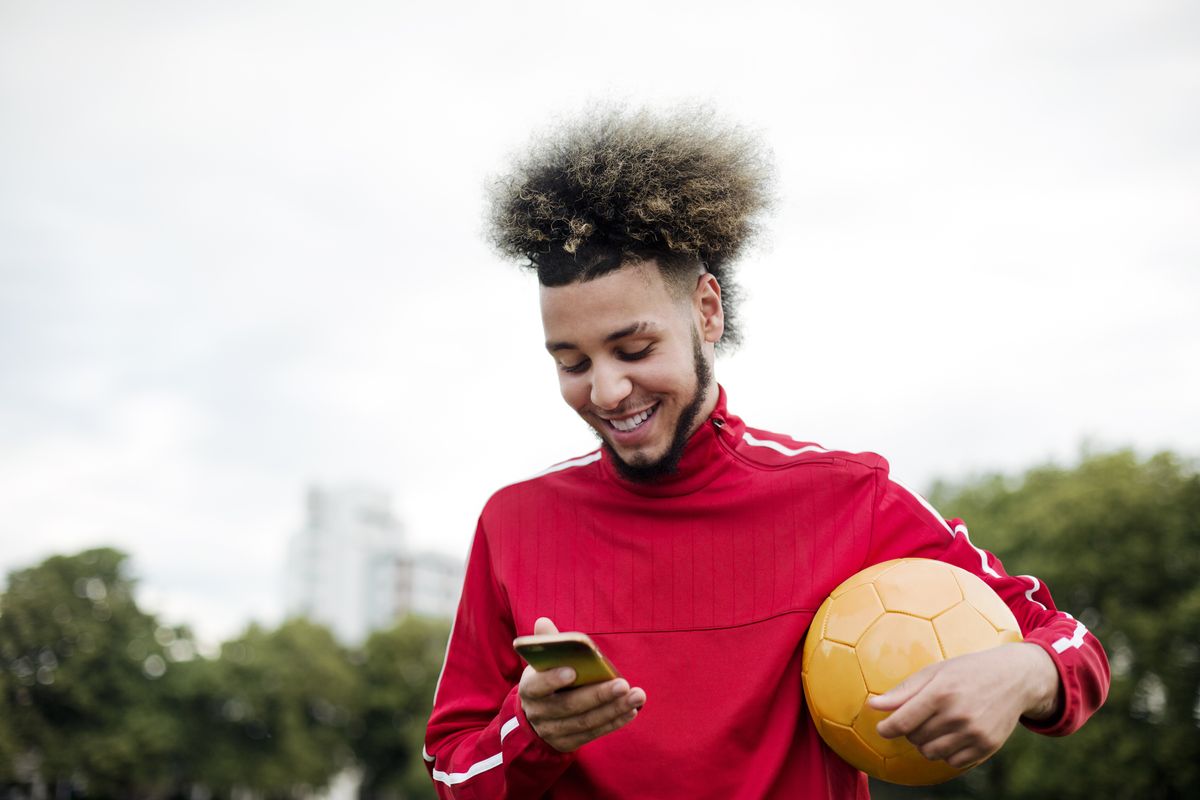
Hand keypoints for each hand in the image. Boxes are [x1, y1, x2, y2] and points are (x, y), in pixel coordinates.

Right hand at [518, 617, 646, 751]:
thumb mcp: (541, 663)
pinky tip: (631, 710)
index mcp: (530, 689)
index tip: (573, 671)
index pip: (537, 686)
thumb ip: (547, 644)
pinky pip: (594, 733)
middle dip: (598, 695)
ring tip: (636, 696)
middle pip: (569, 706)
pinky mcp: (568, 743)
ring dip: (613, 709)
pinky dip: (614, 722)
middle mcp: (539, 713)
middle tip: (623, 684)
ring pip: (585, 721)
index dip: (553, 679)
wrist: (537, 716)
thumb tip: (543, 622)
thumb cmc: (545, 680)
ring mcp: (553, 731)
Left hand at [868, 643, 1059, 768]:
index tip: (882, 728)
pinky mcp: (987, 746)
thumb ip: (903, 691)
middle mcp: (958, 715)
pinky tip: (953, 735)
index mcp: (941, 692)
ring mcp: (974, 733)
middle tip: (920, 716)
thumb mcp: (934, 672)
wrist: (1014, 678)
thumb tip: (872, 705)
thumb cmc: (967, 671)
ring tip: (936, 725)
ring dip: (927, 743)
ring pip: (931, 752)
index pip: (903, 721)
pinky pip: (953, 762)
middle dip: (911, 729)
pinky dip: (947, 752)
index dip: (887, 728)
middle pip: (915, 737)